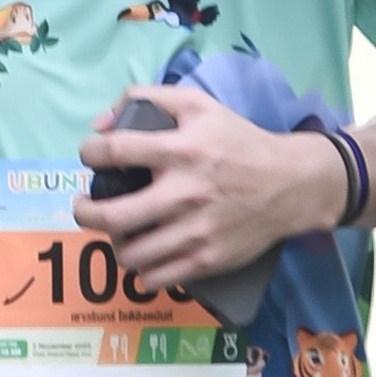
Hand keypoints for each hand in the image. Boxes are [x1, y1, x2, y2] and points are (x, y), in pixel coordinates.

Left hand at [77, 81, 346, 294]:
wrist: (291, 184)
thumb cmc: (238, 142)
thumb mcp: (198, 105)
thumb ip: (146, 99)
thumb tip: (99, 124)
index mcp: (182, 149)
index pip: (116, 151)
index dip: (90, 153)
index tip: (90, 156)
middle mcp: (186, 192)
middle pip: (112, 216)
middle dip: (84, 213)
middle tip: (84, 207)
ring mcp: (196, 231)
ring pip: (130, 254)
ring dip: (114, 244)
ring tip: (118, 233)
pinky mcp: (208, 259)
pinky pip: (156, 277)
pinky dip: (141, 271)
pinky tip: (143, 256)